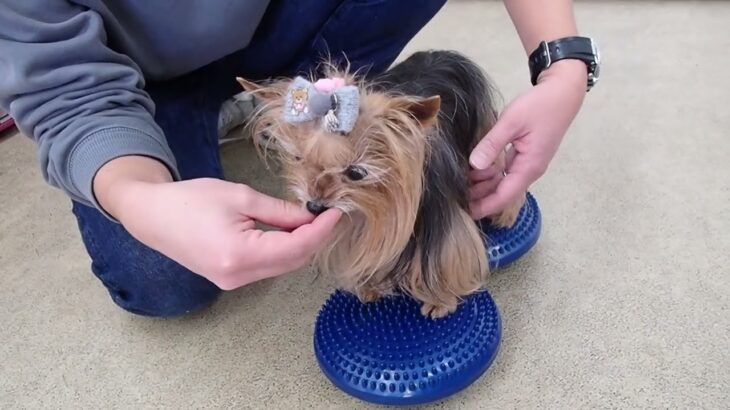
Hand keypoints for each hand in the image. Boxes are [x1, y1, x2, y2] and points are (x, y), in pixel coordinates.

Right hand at [94, 156, 341, 289]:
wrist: (152, 216)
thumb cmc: (190, 200)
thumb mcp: (240, 196)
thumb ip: (279, 210)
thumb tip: (311, 215)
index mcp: (239, 255)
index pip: (296, 248)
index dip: (321, 231)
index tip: (337, 213)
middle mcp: (238, 276)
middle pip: (293, 262)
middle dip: (314, 238)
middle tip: (328, 214)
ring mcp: (233, 282)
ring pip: (282, 266)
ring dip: (300, 245)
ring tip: (311, 220)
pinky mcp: (230, 279)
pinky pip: (267, 267)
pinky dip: (283, 250)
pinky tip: (290, 231)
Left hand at [468, 59, 586, 218]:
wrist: (564, 91)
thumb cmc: (541, 105)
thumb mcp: (512, 122)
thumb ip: (493, 144)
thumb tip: (475, 165)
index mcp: (529, 167)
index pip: (504, 196)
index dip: (484, 206)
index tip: (465, 213)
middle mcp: (529, 170)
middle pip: (501, 191)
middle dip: (479, 196)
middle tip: (454, 194)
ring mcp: (528, 162)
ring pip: (502, 181)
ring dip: (483, 183)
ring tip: (459, 181)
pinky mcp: (525, 154)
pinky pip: (505, 170)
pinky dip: (490, 171)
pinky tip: (474, 167)